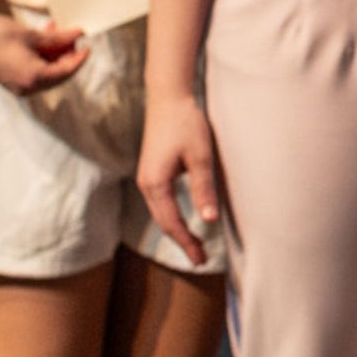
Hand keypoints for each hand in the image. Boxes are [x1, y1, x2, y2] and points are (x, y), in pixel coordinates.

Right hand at [0, 8, 88, 97]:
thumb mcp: (31, 34)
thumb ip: (58, 37)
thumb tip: (79, 33)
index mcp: (33, 77)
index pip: (66, 71)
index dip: (79, 58)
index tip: (88, 46)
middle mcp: (26, 87)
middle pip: (58, 74)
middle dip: (67, 55)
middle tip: (72, 36)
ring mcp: (18, 85)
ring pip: (47, 72)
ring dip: (54, 54)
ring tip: (54, 31)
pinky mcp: (12, 79)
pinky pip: (34, 71)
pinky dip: (42, 57)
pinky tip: (42, 38)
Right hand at [133, 89, 221, 262]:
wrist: (168, 97)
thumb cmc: (186, 124)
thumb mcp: (200, 157)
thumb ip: (203, 189)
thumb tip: (209, 221)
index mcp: (156, 183)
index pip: (172, 223)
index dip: (187, 243)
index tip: (201, 260)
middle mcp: (146, 184)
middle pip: (163, 222)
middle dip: (181, 242)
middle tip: (200, 260)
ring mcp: (146, 177)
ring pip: (159, 213)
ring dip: (175, 230)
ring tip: (194, 245)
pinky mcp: (151, 171)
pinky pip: (159, 202)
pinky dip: (170, 216)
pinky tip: (183, 221)